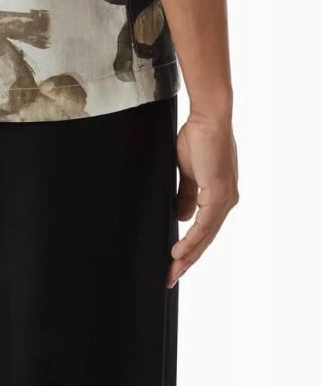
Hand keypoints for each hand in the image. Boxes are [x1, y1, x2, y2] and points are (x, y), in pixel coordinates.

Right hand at [168, 112, 238, 288]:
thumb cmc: (197, 138)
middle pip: (205, 239)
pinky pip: (204, 224)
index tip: (174, 263)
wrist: (208, 119)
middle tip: (170, 278)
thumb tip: (180, 218)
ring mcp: (224, 199)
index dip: (190, 249)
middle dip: (187, 261)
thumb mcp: (189, 172)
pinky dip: (191, 239)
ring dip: (187, 255)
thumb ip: (186, 195)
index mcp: (219, 197)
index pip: (204, 231)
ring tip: (172, 270)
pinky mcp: (219, 193)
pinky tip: (179, 251)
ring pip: (205, 237)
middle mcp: (226, 201)